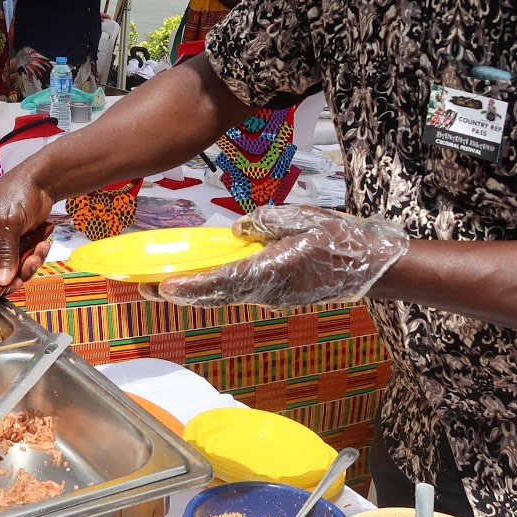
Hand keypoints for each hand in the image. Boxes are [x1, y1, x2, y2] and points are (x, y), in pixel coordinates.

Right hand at [0, 169, 56, 296]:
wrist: (43, 180)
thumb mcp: (9, 223)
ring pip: (11, 270)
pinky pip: (23, 261)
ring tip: (39, 251)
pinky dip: (34, 257)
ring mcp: (1, 244)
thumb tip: (0, 282)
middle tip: (25, 275)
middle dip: (12, 275)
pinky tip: (43, 244)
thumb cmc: (19, 194)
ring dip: (26, 266)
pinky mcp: (17, 244)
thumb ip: (5, 253)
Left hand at [150, 205, 408, 309]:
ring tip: (163, 285)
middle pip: (216, 295)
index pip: (222, 280)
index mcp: (272, 271)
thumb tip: (237, 228)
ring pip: (226, 296)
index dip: (191, 286)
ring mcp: (273, 297)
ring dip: (195, 293)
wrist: (372, 267)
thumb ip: (267, 222)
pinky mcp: (279, 296)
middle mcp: (268, 291)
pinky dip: (216, 289)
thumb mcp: (303, 218)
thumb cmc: (340, 240)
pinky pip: (240, 293)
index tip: (163, 287)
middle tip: (144, 289)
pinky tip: (202, 280)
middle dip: (181, 293)